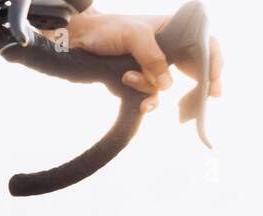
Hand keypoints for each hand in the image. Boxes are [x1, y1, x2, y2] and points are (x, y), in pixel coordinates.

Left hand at [68, 11, 223, 112]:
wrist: (80, 39)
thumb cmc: (109, 29)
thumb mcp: (134, 36)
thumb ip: (152, 58)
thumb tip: (168, 85)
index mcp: (174, 31)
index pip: (203, 45)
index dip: (214, 62)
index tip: (215, 82)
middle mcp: (167, 50)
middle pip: (191, 69)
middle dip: (197, 86)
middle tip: (204, 100)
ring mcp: (152, 67)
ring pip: (164, 87)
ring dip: (149, 88)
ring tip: (127, 77)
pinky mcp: (137, 80)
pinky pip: (149, 96)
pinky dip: (146, 100)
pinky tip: (139, 104)